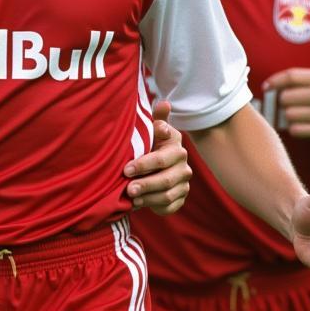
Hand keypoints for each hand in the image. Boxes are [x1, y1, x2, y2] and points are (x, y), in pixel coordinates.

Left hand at [123, 99, 190, 215]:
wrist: (153, 165)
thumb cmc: (148, 142)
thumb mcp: (150, 129)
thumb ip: (156, 118)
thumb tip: (164, 103)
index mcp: (176, 146)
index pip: (162, 158)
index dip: (144, 164)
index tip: (126, 168)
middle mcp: (183, 165)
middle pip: (166, 178)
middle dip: (145, 184)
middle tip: (128, 188)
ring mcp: (183, 183)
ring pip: (168, 194)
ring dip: (149, 198)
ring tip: (131, 198)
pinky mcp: (181, 198)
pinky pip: (170, 206)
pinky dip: (155, 207)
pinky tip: (140, 205)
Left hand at [263, 67, 309, 144]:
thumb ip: (290, 81)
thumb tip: (266, 88)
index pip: (290, 76)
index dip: (274, 82)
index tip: (265, 88)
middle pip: (285, 97)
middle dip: (281, 102)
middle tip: (287, 105)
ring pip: (288, 114)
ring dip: (287, 117)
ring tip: (295, 115)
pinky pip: (295, 130)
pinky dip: (293, 129)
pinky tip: (300, 126)